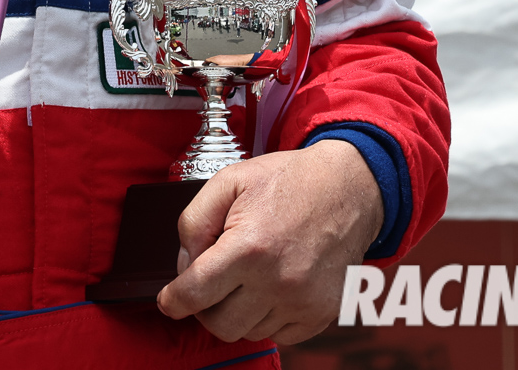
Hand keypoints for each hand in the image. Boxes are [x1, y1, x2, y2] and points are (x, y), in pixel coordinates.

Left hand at [156, 141, 383, 344]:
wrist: (349, 188)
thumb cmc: (286, 181)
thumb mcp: (228, 182)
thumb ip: (194, 222)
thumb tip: (185, 265)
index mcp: (249, 247)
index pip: (195, 294)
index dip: (173, 301)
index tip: (169, 301)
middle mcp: (278, 281)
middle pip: (218, 324)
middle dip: (205, 307)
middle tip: (210, 283)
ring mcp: (303, 302)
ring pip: (248, 332)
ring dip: (237, 311)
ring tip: (246, 277)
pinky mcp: (322, 314)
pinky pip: (278, 335)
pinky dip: (266, 318)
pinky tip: (269, 287)